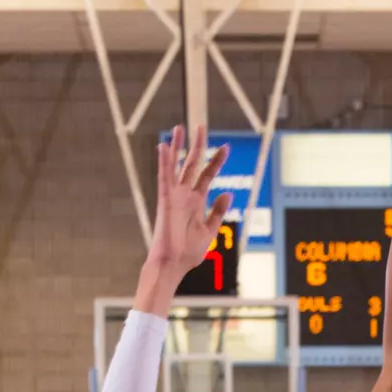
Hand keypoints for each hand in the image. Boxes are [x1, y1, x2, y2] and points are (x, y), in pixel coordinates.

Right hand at [148, 126, 230, 278]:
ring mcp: (174, 196)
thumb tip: (227, 193)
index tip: (225, 146)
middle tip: (200, 126)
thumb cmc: (188, 251)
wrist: (173, 264)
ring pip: (176, 166)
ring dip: (178, 147)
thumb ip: (218, 211)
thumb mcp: (210, 230)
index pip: (207, 175)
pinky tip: (164, 147)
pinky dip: (164, 162)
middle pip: (191, 164)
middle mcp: (185, 195)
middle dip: (197, 145)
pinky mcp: (165, 201)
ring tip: (180, 128)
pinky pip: (164, 178)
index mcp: (196, 201)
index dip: (216, 161)